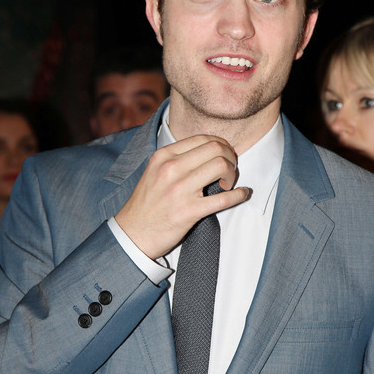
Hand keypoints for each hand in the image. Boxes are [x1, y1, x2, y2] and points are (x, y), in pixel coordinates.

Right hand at [115, 135, 248, 258]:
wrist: (132, 234)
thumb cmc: (147, 203)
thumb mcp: (154, 171)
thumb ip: (176, 159)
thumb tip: (209, 151)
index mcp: (163, 156)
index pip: (202, 138)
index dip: (221, 144)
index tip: (225, 155)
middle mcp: (171, 168)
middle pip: (215, 148)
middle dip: (230, 157)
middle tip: (230, 169)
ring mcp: (180, 190)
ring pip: (221, 166)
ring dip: (232, 173)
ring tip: (228, 183)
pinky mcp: (189, 211)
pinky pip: (223, 198)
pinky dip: (238, 195)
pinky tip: (242, 194)